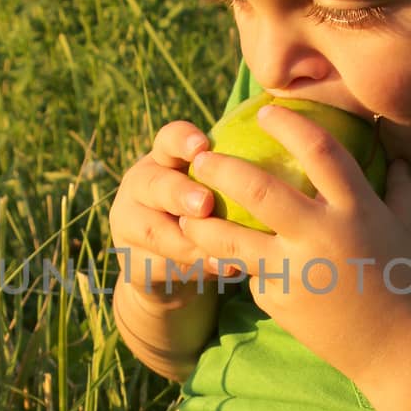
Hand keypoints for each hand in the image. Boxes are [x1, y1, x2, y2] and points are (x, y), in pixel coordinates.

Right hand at [108, 120, 219, 299]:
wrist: (168, 268)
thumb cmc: (207, 217)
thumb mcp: (215, 194)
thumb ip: (233, 184)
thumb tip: (282, 181)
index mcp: (163, 159)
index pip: (168, 139)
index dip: (182, 141)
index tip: (203, 148)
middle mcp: (141, 186)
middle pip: (154, 184)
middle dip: (180, 194)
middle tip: (205, 204)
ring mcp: (129, 223)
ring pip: (154, 231)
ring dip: (187, 242)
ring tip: (220, 252)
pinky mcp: (130, 261)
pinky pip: (160, 266)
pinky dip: (192, 270)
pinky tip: (219, 272)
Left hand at [178, 103, 410, 380]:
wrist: (402, 352)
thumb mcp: (410, 231)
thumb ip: (400, 191)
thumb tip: (397, 159)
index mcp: (357, 210)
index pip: (319, 151)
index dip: (289, 124)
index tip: (267, 111)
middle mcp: (322, 237)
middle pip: (258, 191)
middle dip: (222, 168)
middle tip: (200, 157)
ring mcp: (296, 272)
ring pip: (232, 241)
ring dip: (202, 223)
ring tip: (185, 212)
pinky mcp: (279, 302)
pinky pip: (256, 275)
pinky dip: (250, 268)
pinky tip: (239, 267)